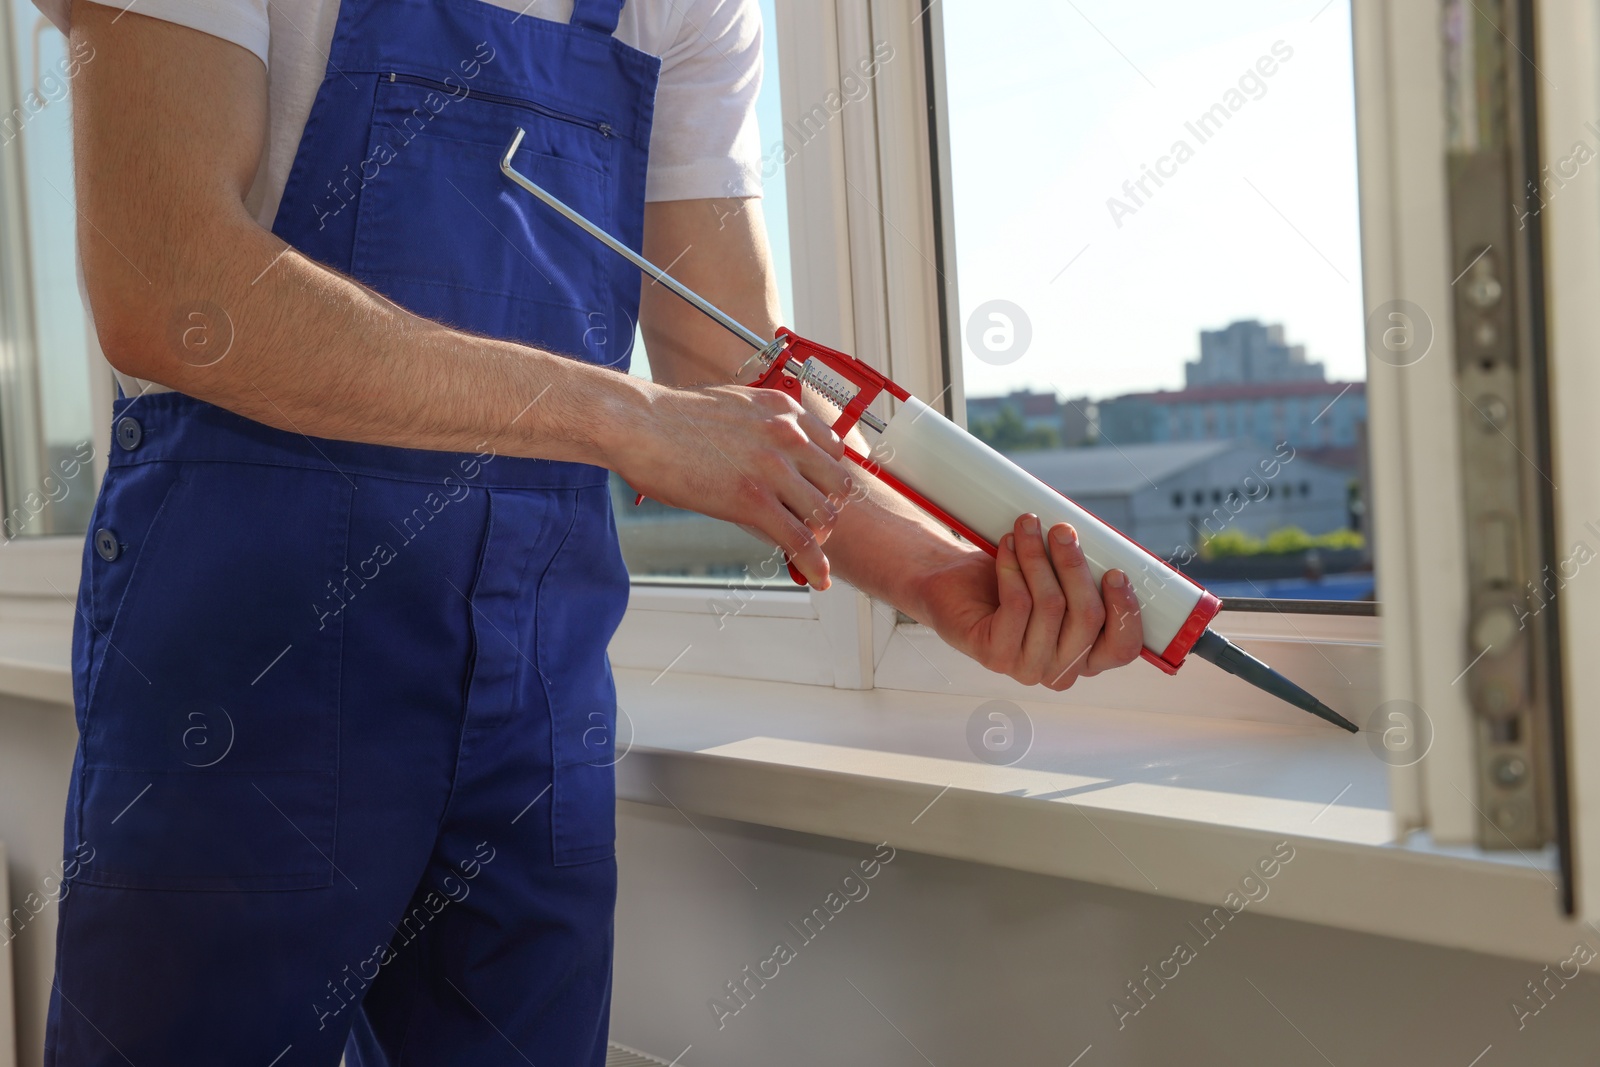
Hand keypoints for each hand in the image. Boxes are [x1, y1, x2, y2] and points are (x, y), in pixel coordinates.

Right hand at [613, 382, 854, 587]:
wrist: (638, 423)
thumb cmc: (672, 419)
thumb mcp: (733, 409)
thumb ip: (761, 428)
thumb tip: (766, 454)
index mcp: (783, 410)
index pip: (834, 449)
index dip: (827, 477)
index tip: (818, 493)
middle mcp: (788, 434)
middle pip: (838, 483)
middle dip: (828, 507)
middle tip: (811, 523)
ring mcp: (773, 467)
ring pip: (824, 514)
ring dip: (819, 537)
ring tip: (805, 548)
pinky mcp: (753, 499)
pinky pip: (799, 539)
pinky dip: (814, 564)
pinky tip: (817, 578)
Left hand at [914, 514, 1143, 689]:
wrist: (954, 587)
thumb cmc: (1012, 582)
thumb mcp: (1059, 579)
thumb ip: (1085, 576)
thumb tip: (1105, 547)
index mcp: (1087, 657)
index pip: (1122, 649)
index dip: (1126, 612)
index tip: (1116, 572)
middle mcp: (1061, 670)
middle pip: (1087, 617)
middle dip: (1075, 566)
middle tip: (1062, 531)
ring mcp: (1028, 668)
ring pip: (1050, 605)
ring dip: (1038, 557)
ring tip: (1027, 527)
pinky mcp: (996, 656)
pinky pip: (1017, 604)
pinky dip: (1013, 567)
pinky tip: (1007, 545)